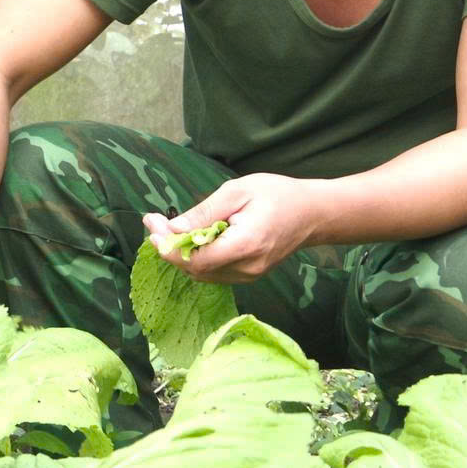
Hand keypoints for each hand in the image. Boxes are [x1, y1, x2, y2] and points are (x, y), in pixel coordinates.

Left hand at [142, 175, 325, 284]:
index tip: (152, 225)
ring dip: (180, 253)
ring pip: (202, 274)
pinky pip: (214, 273)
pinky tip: (188, 239)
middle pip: (195, 269)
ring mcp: (249, 275)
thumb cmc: (277, 195)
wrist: (313, 213)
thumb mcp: (238, 191)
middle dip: (169, 247)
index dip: (168, 246)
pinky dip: (196, 258)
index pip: (196, 259)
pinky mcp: (249, 275)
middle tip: (155, 222)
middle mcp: (246, 268)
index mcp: (245, 245)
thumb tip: (174, 228)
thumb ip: (205, 212)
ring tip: (166, 228)